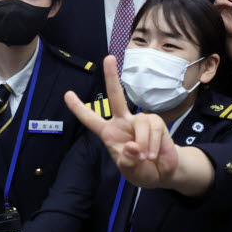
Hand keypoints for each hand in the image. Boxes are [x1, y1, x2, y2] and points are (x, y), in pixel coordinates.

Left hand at [65, 56, 180, 188]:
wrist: (163, 173)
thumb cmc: (141, 170)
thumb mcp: (129, 171)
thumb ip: (127, 161)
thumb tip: (132, 146)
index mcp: (109, 133)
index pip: (91, 119)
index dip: (79, 108)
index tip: (67, 94)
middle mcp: (123, 122)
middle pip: (116, 96)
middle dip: (112, 77)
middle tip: (108, 58)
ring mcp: (140, 121)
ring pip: (140, 124)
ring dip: (144, 145)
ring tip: (146, 158)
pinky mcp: (156, 122)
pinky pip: (154, 129)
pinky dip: (154, 144)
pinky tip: (154, 154)